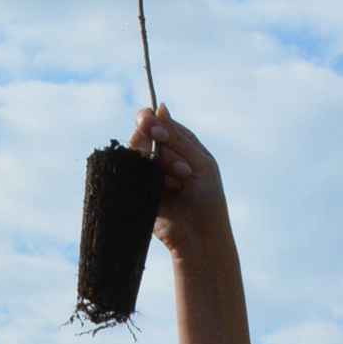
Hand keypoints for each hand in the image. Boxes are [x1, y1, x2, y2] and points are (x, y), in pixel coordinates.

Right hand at [128, 104, 225, 252]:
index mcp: (178, 144)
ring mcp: (148, 173)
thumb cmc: (208, 199)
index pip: (156, 120)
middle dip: (158, 143)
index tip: (159, 132)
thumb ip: (178, 137)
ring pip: (138, 152)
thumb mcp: (200, 163)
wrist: (201, 237)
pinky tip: (172, 189)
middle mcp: (161, 156)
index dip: (151, 121)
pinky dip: (154, 177)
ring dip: (164, 163)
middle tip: (180, 161)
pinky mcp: (139, 191)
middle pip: (143, 134)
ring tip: (183, 178)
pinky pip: (133, 173)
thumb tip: (159, 106)